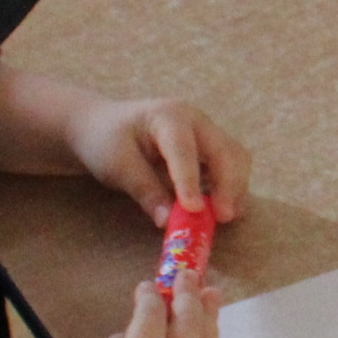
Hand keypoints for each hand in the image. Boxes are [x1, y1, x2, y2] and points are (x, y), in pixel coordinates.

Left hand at [65, 92, 252, 226]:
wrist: (102, 125)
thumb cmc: (106, 141)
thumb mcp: (117, 166)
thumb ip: (145, 191)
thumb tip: (168, 221)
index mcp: (167, 116)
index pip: (184, 149)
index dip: (191, 180)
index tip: (194, 209)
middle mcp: (195, 120)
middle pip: (224, 149)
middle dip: (229, 184)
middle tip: (223, 217)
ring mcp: (205, 131)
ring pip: (235, 156)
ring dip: (235, 187)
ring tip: (225, 215)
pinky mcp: (208, 146)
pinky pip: (230, 164)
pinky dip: (231, 186)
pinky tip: (221, 208)